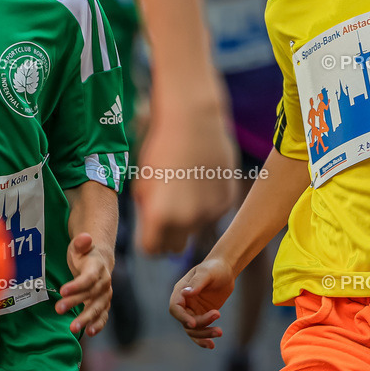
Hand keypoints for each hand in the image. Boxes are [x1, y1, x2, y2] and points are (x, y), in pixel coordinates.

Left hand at [57, 233, 113, 336]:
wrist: (99, 261)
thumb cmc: (85, 255)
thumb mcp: (79, 247)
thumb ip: (81, 243)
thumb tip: (85, 237)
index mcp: (98, 267)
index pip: (88, 278)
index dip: (77, 285)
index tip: (62, 290)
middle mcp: (104, 282)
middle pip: (91, 294)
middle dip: (75, 302)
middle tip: (58, 309)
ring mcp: (105, 294)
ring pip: (97, 307)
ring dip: (86, 318)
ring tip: (73, 328)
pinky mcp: (103, 304)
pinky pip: (103, 315)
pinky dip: (98, 324)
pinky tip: (90, 332)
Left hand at [134, 113, 237, 253]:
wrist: (193, 120)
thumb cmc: (161, 147)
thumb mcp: (143, 182)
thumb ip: (147, 212)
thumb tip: (154, 231)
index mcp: (160, 217)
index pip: (151, 250)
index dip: (149, 239)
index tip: (150, 228)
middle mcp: (187, 220)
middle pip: (175, 248)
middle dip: (169, 235)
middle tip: (167, 213)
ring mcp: (210, 212)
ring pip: (196, 228)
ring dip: (189, 216)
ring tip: (186, 186)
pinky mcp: (227, 200)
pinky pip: (213, 213)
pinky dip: (207, 203)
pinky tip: (202, 179)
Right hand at [169, 256, 235, 348]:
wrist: (225, 271)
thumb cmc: (215, 268)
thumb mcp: (207, 272)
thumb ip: (197, 283)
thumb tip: (187, 293)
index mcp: (180, 292)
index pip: (175, 308)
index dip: (182, 317)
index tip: (194, 323)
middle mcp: (184, 304)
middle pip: (186, 322)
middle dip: (201, 326)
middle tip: (218, 325)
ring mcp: (192, 312)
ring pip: (193, 330)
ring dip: (205, 334)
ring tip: (220, 332)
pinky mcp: (202, 317)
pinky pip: (200, 331)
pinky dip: (204, 338)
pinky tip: (212, 345)